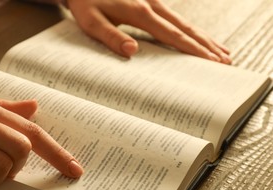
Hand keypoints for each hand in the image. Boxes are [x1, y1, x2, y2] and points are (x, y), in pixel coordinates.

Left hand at [67, 0, 230, 63]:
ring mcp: (153, 1)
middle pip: (186, 27)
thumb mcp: (91, 22)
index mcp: (139, 12)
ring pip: (184, 22)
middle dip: (207, 45)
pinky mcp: (151, 1)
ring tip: (221, 51)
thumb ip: (111, 36)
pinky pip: (176, 18)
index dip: (193, 49)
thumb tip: (132, 51)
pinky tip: (196, 37)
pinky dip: (190, 30)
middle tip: (226, 60)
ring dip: (203, 37)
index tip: (211, 61)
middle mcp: (152, 5)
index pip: (172, 35)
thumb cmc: (86, 2)